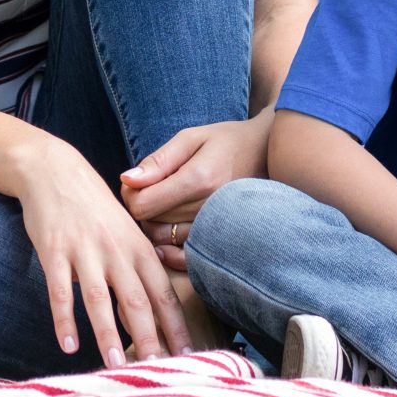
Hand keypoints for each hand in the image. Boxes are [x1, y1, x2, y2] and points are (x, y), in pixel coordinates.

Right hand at [12, 139, 190, 367]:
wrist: (55, 170)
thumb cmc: (94, 209)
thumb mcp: (125, 232)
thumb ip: (137, 268)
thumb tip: (151, 312)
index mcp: (138, 248)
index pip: (163, 293)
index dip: (176, 326)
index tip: (188, 355)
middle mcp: (116, 250)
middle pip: (137, 300)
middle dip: (149, 338)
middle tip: (158, 370)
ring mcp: (84, 250)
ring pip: (99, 299)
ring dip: (108, 334)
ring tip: (115, 366)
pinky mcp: (54, 250)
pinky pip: (59, 290)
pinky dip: (64, 319)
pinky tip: (68, 345)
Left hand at [122, 115, 269, 269]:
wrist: (270, 153)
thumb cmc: (227, 141)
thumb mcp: (191, 138)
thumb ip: (159, 161)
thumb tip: (126, 180)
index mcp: (198, 179)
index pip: (143, 204)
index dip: (130, 195)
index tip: (136, 183)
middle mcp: (209, 208)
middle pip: (151, 224)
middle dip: (142, 208)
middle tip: (150, 191)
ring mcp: (219, 228)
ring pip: (165, 240)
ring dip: (156, 226)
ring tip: (165, 205)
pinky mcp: (225, 240)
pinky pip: (188, 259)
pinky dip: (172, 251)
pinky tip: (168, 237)